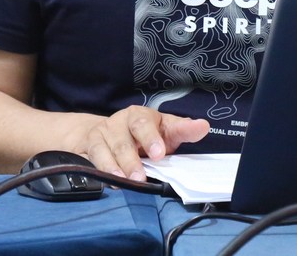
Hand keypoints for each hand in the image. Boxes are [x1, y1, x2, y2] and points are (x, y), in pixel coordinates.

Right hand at [74, 106, 209, 180]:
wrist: (106, 133)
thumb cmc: (142, 135)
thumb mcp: (164, 131)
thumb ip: (183, 131)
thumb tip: (203, 126)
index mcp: (145, 115)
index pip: (151, 123)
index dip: (155, 138)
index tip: (160, 154)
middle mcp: (126, 119)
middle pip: (131, 132)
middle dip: (137, 153)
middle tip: (143, 173)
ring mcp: (107, 129)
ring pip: (114, 146)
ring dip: (121, 165)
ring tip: (130, 180)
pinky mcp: (93, 142)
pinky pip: (96, 156)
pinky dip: (104, 168)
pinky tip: (113, 180)